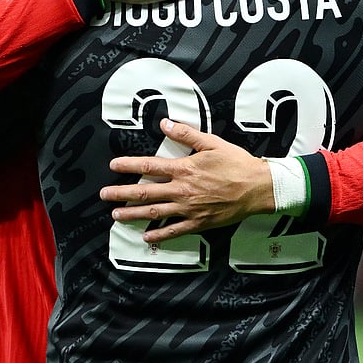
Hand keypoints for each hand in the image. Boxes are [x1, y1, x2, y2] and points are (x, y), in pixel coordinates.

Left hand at [99, 119, 274, 242]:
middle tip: (104, 195)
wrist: (258, 188)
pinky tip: (146, 238)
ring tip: (116, 216)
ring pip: (154, 213)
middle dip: (122, 194)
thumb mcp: (212, 143)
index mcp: (184, 168)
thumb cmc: (236, 163)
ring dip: (133, 215)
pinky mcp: (198, 223)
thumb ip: (186, 133)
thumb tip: (165, 124)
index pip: (149, 166)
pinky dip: (159, 236)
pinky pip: (174, 231)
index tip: (113, 166)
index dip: (129, 166)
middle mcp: (182, 190)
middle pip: (145, 192)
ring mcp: (189, 209)